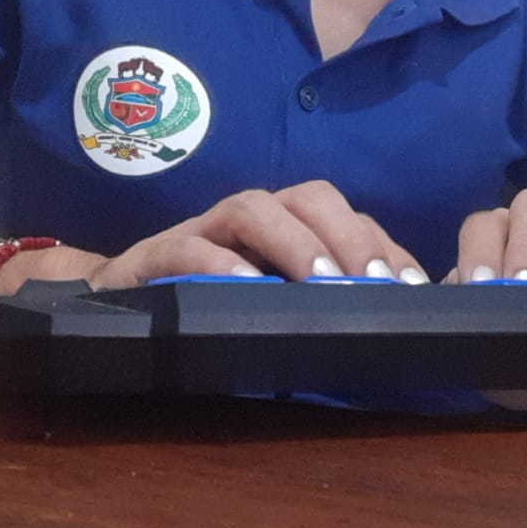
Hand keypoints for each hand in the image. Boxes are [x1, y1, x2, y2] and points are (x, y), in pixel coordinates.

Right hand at [0, 181, 428, 293]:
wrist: (115, 315)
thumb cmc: (214, 317)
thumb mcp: (280, 316)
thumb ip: (326, 312)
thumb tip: (395, 331)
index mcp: (291, 229)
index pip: (349, 218)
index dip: (382, 245)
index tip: (411, 287)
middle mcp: (253, 220)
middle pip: (310, 197)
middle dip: (347, 234)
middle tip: (372, 284)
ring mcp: (203, 231)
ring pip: (253, 206)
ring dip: (294, 240)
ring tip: (319, 281)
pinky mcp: (154, 257)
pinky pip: (188, 249)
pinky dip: (220, 265)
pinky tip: (245, 289)